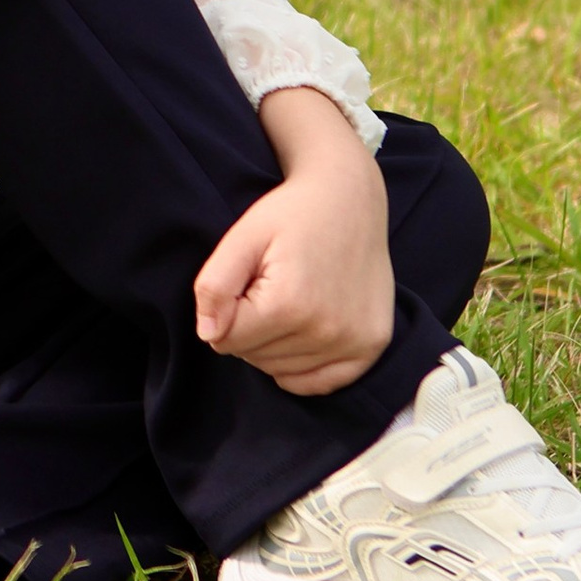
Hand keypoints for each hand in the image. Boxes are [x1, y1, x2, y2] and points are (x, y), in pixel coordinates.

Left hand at [194, 99, 392, 396]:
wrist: (350, 198)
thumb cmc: (293, 214)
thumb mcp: (243, 237)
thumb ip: (215, 285)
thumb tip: (208, 334)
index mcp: (290, 304)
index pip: (226, 340)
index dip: (225, 311)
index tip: (244, 282)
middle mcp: (326, 330)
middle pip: (254, 358)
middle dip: (250, 327)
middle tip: (269, 285)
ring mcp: (354, 341)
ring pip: (282, 371)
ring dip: (275, 344)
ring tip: (291, 299)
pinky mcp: (371, 346)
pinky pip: (322, 382)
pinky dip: (303, 366)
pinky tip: (303, 331)